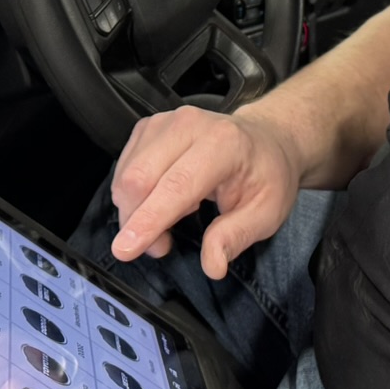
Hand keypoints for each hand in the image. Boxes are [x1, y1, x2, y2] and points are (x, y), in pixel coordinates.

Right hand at [109, 105, 303, 279]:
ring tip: (170, 220)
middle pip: (139, 179)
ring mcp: (164, 122)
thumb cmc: (265, 176)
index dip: (148, 220)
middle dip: (137, 222)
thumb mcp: (266, 213)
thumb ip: (235, 237)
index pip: (176, 186)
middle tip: (162, 246)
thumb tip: (212, 265)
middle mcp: (189, 125)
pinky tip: (164, 197)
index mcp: (223, 144)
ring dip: (135, 211)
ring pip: (126, 176)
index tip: (124, 250)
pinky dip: (134, 195)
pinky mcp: (148, 127)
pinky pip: (123, 169)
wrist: (265, 139)